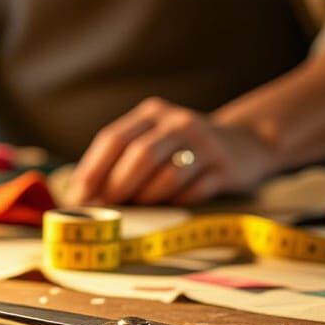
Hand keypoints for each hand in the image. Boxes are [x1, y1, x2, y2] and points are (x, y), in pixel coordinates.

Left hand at [67, 97, 277, 205]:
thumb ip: (120, 161)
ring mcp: (205, 144)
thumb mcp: (152, 141)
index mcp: (151, 114)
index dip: (92, 170)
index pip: (113, 138)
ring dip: (147, 198)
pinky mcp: (225, 168)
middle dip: (118, 187)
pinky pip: (194, 191)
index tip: (79, 198)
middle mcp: (178, 122)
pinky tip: (170, 207)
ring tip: (138, 210)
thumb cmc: (182, 150)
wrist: (245, 144)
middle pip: (139, 155)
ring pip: (167, 174)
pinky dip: (176, 203)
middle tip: (106, 210)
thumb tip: (85, 198)